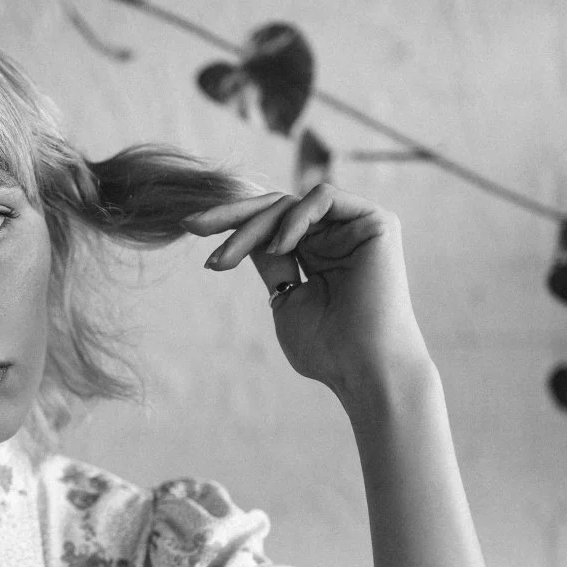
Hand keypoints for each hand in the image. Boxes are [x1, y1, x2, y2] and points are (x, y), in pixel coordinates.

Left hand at [185, 185, 434, 408]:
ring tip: (226, 260)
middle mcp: (337, 235)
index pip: (270, 226)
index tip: (190, 230)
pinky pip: (324, 197)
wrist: (366, 369)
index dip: (231, 226)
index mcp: (318, 254)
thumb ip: (271, 262)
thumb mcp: (286, 300)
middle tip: (192, 225)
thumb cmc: (328, 350)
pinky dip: (295, 218)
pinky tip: (281, 247)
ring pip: (291, 203)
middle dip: (231, 215)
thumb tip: (244, 234)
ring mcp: (356, 227)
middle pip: (277, 208)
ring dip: (251, 228)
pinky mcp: (376, 222)